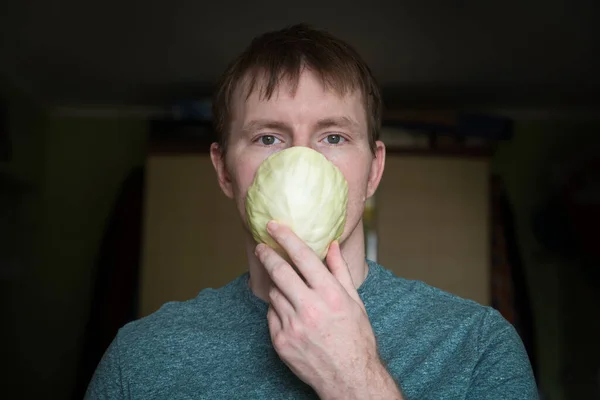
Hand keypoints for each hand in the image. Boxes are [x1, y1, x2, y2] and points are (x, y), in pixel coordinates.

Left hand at [254, 221, 401, 398]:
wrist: (349, 377)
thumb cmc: (356, 338)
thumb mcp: (354, 302)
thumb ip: (340, 271)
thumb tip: (331, 245)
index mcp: (330, 294)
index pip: (303, 257)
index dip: (286, 237)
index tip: (274, 226)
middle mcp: (310, 308)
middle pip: (279, 272)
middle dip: (267, 255)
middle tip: (261, 247)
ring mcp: (293, 326)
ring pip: (274, 294)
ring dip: (279, 288)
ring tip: (292, 294)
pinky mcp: (281, 342)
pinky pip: (272, 315)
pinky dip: (278, 310)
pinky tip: (291, 316)